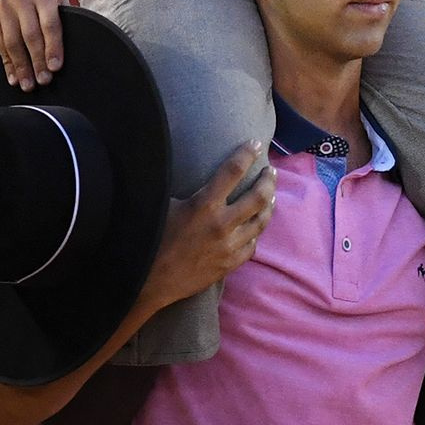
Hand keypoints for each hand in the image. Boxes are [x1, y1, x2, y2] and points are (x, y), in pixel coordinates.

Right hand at [0, 0, 67, 90]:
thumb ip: (64, 18)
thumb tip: (73, 49)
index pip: (49, 23)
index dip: (53, 47)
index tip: (55, 67)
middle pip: (30, 35)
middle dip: (37, 61)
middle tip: (44, 81)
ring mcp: (4, 6)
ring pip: (12, 42)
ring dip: (21, 67)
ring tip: (29, 85)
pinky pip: (0, 43)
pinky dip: (7, 63)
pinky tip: (14, 77)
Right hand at [143, 145, 276, 310]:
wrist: (152, 280)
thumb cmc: (154, 238)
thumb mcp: (166, 205)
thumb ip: (184, 187)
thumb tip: (188, 166)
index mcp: (204, 204)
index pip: (233, 171)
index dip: (247, 154)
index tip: (255, 144)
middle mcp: (222, 223)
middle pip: (258, 196)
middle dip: (268, 180)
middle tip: (271, 171)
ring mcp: (229, 246)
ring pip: (261, 221)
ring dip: (269, 205)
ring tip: (271, 195)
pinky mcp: (230, 264)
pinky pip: (252, 245)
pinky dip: (256, 232)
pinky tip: (256, 226)